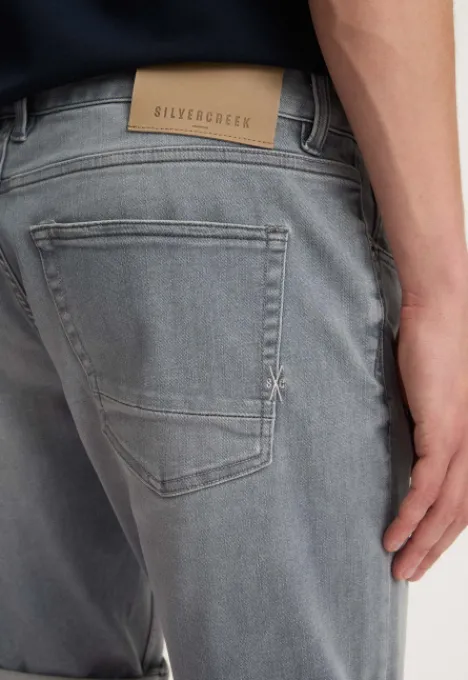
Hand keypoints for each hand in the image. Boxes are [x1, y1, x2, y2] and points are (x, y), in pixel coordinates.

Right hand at [383, 283, 467, 580]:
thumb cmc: (438, 343)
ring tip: (400, 569)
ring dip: (422, 544)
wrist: (444, 307)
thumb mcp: (436, 393)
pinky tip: (394, 535)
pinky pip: (428, 488)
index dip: (448, 533)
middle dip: (435, 550)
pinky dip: (411, 517)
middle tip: (410, 575)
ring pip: (447, 510)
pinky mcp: (445, 430)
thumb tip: (411, 448)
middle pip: (461, 515)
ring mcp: (465, 440)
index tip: (425, 552)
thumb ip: (430, 424)